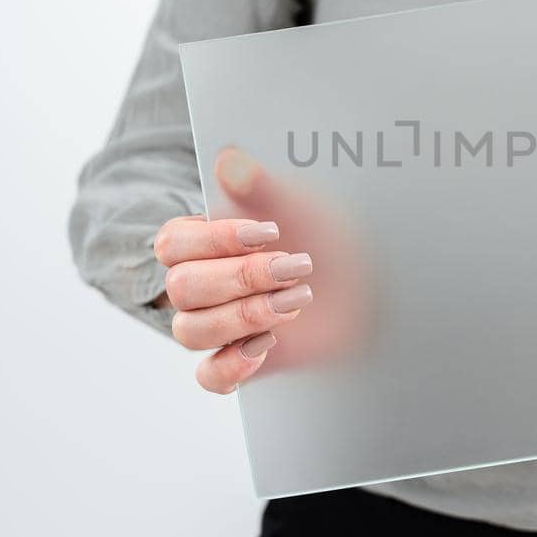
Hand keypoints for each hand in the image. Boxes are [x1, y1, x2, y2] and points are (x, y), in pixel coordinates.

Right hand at [153, 151, 315, 393]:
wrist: (363, 282)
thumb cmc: (323, 237)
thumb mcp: (298, 206)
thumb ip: (260, 186)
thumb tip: (229, 160)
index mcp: (201, 241)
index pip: (173, 243)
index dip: (214, 240)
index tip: (268, 232)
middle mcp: (199, 284)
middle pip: (182, 288)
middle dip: (241, 278)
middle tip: (294, 266)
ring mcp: (214, 324)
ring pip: (190, 330)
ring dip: (243, 316)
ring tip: (296, 300)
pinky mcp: (235, 360)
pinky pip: (208, 376)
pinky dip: (231, 365)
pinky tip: (266, 345)